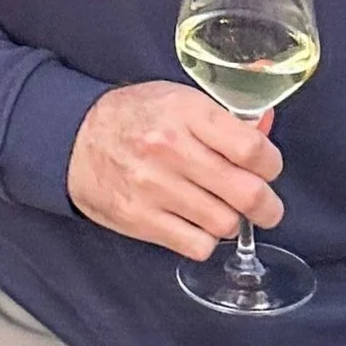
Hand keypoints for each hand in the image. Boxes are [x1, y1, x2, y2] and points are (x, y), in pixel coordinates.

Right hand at [68, 81, 282, 257]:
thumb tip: (266, 132)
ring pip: (224, 223)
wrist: (74, 138)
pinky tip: (197, 225)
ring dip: (231, 221)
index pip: (251, 148)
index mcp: (185, 112)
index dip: (271, 164)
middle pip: (246, 192)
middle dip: (267, 206)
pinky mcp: (140, 219)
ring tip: (221, 210)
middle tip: (266, 207)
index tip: (268, 169)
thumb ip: (222, 118)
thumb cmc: (134, 115)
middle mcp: (170, 149)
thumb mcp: (177, 99)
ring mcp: (154, 187)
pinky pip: (197, 245)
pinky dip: (205, 240)